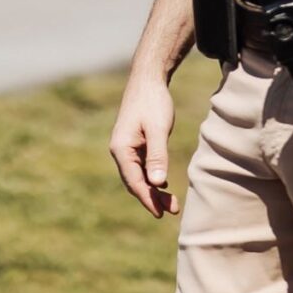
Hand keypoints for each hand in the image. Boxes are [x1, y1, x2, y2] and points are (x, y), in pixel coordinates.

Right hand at [109, 70, 179, 217]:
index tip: (161, 213)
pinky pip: (141, 167)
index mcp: (121, 148)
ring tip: (172, 203)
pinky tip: (163, 184)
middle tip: (171, 211)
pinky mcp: (135, 143)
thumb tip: (157, 183)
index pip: (133, 180)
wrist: (148, 79)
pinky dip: (152, 178)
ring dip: (153, 189)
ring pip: (138, 176)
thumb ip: (157, 156)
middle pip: (134, 181)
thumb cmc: (153, 102)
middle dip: (151, 198)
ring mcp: (127, 147)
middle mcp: (120, 150)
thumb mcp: (158, 129)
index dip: (147, 198)